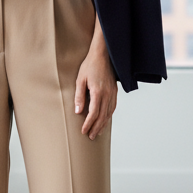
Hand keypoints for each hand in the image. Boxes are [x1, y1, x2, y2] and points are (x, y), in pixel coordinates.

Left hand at [74, 23, 116, 139]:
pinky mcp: (115, 91)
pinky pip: (113, 107)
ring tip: (97, 132)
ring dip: (103, 124)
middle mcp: (107, 94)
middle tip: (90, 136)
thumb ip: (79, 97)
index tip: (83, 131)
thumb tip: (78, 112)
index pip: (93, 113)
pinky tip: (105, 120)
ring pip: (109, 113)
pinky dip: (109, 116)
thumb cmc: (90, 66)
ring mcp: (113, 93)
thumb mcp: (80, 80)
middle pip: (102, 116)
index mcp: (98, 92)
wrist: (103, 55)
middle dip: (96, 128)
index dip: (88, 124)